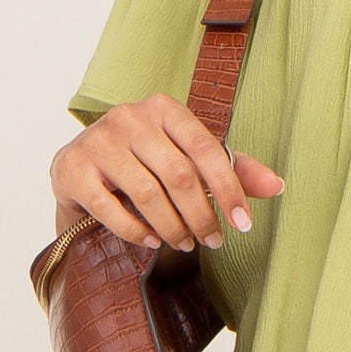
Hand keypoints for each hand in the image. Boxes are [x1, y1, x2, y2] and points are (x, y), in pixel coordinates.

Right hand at [50, 94, 284, 254]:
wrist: (78, 165)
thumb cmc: (143, 159)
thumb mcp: (185, 155)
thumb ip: (229, 168)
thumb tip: (277, 185)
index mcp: (164, 108)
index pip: (206, 148)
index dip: (229, 188)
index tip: (244, 224)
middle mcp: (129, 118)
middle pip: (179, 175)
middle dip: (202, 215)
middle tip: (212, 241)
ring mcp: (98, 142)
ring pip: (148, 194)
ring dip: (173, 227)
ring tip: (185, 243)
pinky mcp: (73, 170)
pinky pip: (111, 209)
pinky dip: (136, 231)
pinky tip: (152, 240)